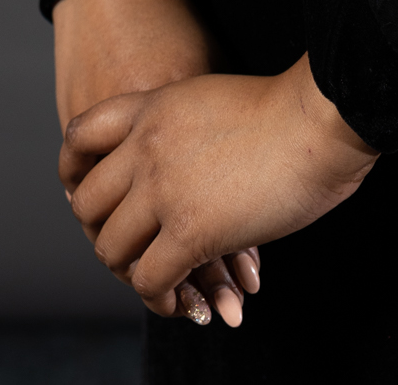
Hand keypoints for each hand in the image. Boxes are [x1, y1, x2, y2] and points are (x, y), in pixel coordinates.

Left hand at [61, 52, 378, 316]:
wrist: (321, 121)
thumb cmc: (291, 110)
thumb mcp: (214, 99)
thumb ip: (184, 127)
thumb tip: (183, 163)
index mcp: (155, 107)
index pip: (82, 134)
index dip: (76, 171)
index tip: (94, 195)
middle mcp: (147, 146)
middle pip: (87, 202)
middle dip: (103, 230)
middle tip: (129, 248)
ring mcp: (163, 189)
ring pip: (111, 247)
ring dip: (129, 269)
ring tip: (156, 277)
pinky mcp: (189, 231)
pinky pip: (147, 280)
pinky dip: (158, 298)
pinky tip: (181, 298)